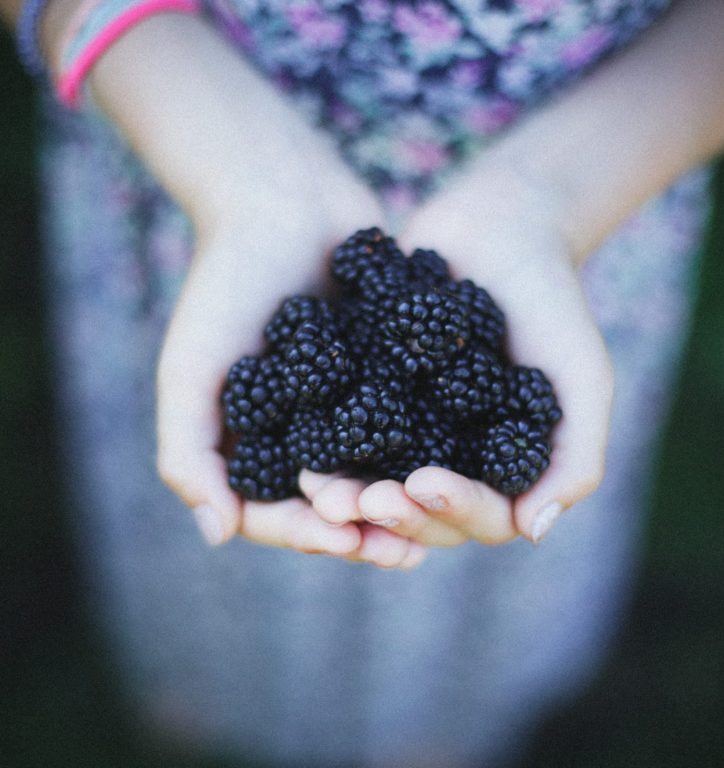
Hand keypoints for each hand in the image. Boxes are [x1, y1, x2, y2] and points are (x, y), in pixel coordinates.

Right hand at [154, 112, 425, 567]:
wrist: (283, 201)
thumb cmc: (226, 284)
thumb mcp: (191, 371)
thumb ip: (188, 454)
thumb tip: (217, 537)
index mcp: (251, 441)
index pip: (273, 511)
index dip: (306, 534)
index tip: (342, 539)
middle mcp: (300, 431)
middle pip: (331, 504)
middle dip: (364, 530)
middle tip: (402, 550)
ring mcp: (345, 405)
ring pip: (375, 474)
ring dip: (401, 503)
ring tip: (434, 521)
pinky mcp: (386, 376)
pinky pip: (408, 425)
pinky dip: (427, 451)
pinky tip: (459, 467)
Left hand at [301, 153, 612, 547]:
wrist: (500, 230)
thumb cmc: (551, 304)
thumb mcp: (582, 378)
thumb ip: (575, 456)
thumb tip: (534, 531)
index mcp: (505, 468)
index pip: (484, 516)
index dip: (454, 511)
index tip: (424, 484)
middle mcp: (455, 459)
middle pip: (424, 514)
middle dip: (395, 514)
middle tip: (363, 501)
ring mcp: (412, 432)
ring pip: (379, 486)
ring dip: (351, 498)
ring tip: (321, 492)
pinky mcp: (371, 399)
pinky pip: (345, 436)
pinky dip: (325, 451)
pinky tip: (300, 454)